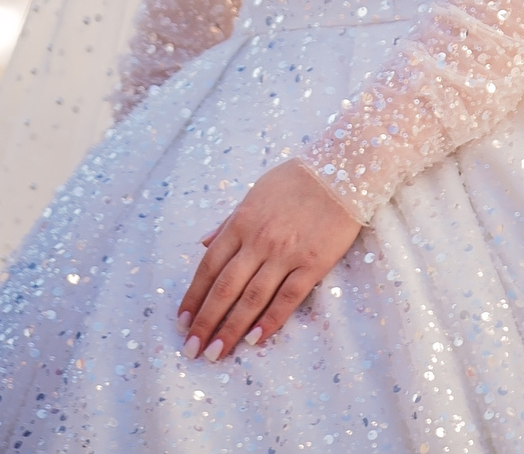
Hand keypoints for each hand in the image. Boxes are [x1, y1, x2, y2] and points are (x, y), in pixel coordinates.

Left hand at [176, 160, 359, 360]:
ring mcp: (286, 254)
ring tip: (215, 353)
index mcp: (241, 223)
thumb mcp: (254, 194)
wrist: (342, 171)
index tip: (181, 321)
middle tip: (191, 349)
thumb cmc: (295, 181)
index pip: (208, 268)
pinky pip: (288, 298)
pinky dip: (270, 320)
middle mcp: (258, 241)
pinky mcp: (313, 264)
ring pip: (252, 299)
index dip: (193, 297)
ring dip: (231, 329)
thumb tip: (202, 243)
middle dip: (205, 322)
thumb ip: (227, 222)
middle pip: (225, 289)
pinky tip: (255, 339)